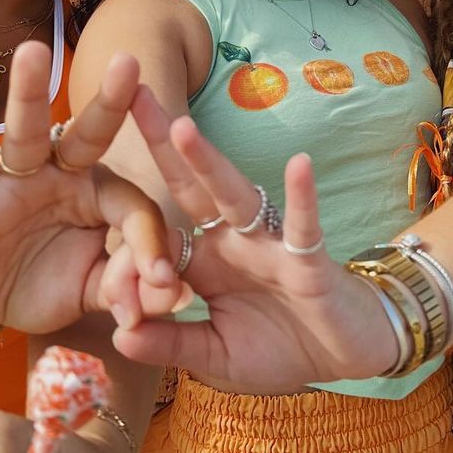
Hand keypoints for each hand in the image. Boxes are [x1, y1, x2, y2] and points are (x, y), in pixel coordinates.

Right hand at [0, 42, 185, 333]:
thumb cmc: (49, 283)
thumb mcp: (95, 290)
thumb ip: (131, 288)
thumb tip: (175, 297)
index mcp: (101, 196)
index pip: (134, 208)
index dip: (151, 245)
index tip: (164, 284)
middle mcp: (62, 177)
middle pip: (89, 136)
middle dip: (109, 102)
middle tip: (128, 61)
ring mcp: (15, 183)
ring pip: (26, 134)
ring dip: (29, 96)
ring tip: (33, 51)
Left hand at [101, 85, 399, 393]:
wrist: (347, 355)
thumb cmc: (281, 348)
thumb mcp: (214, 356)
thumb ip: (171, 344)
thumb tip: (120, 337)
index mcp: (205, 261)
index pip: (158, 235)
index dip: (128, 238)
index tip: (105, 247)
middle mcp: (233, 241)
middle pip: (189, 187)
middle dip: (159, 145)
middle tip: (128, 96)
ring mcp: (270, 246)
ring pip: (233, 197)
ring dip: (209, 164)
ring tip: (181, 128)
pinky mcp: (309, 260)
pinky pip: (304, 225)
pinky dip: (302, 197)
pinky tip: (298, 165)